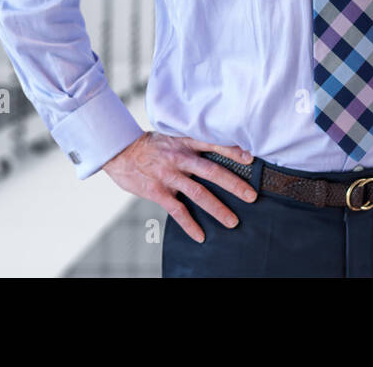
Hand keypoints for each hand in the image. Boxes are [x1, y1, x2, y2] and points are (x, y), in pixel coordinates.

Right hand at [102, 131, 256, 242]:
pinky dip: (189, 224)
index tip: (251, 158)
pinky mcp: (158, 191)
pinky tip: (201, 236)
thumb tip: (220, 148)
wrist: (120, 152)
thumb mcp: (173, 136)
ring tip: (233, 221)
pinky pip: (177, 210)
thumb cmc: (152, 145)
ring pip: (198, 193)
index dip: (232, 151)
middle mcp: (179, 158)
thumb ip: (192, 143)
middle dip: (233, 184)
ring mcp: (169, 175)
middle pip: (211, 171)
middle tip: (252, 196)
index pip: (213, 144)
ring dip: (217, 208)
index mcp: (185, 142)